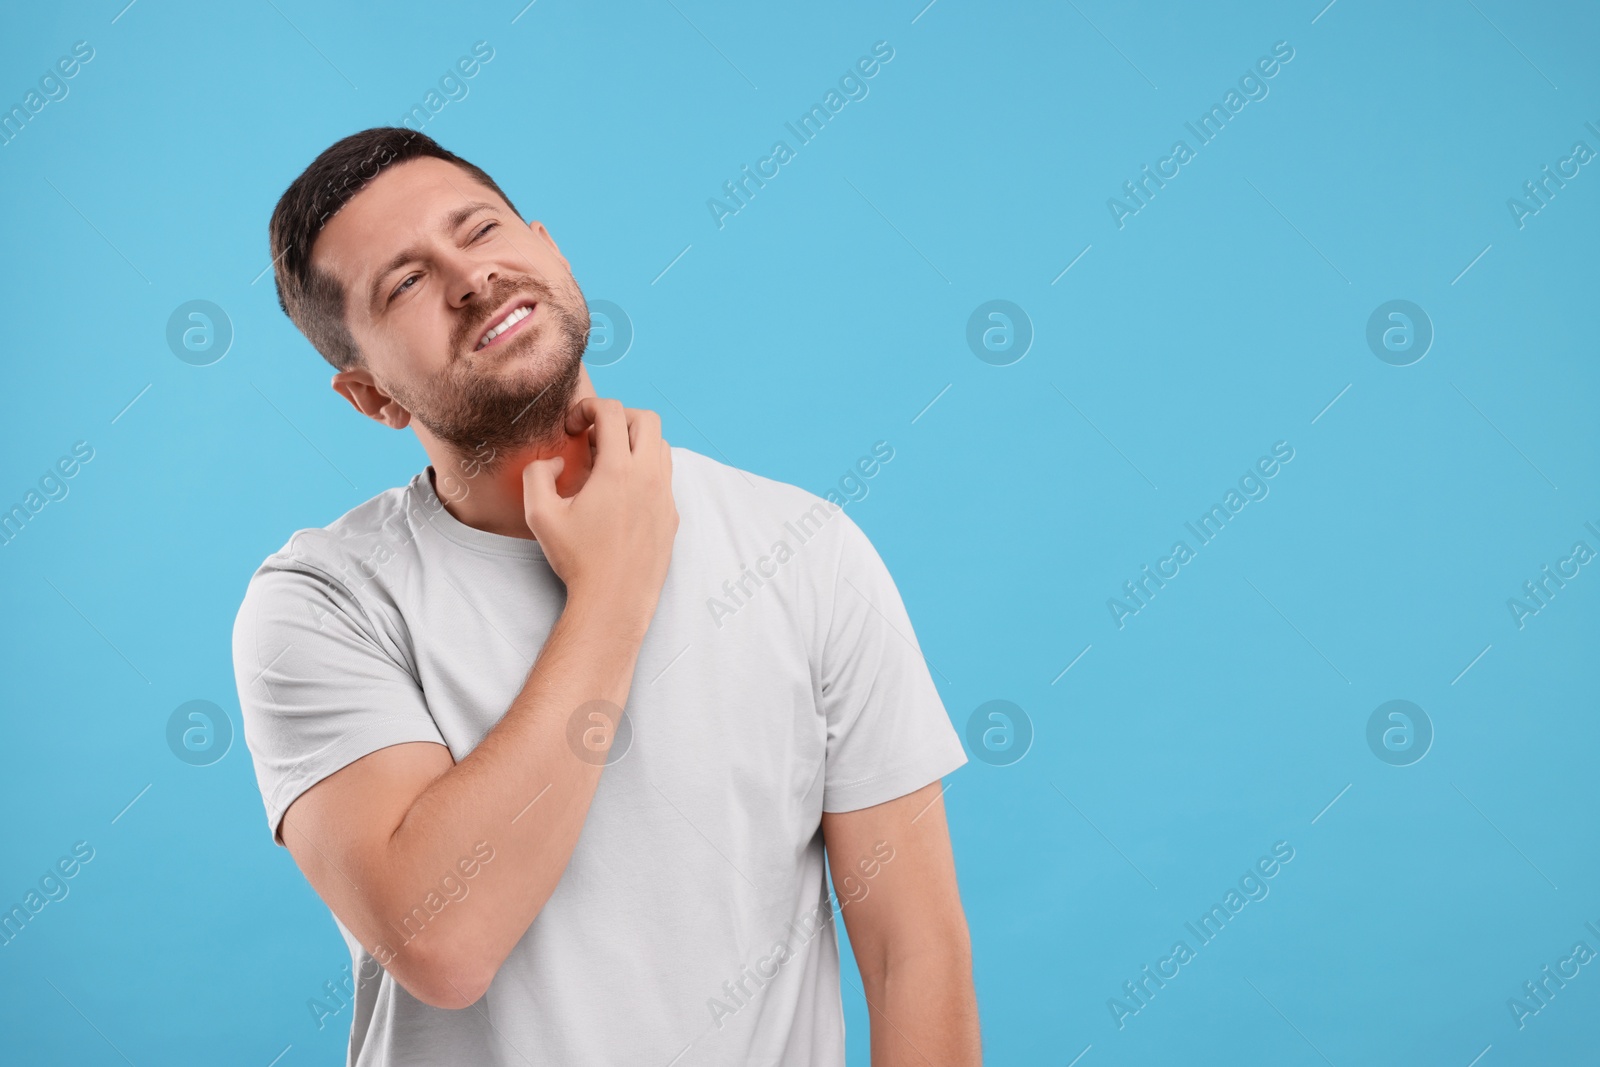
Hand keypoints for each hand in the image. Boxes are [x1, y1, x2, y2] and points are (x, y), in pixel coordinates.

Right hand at [521, 398, 677, 628]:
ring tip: (607, 464)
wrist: (614, 601)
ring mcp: (665, 495)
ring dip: (635, 442)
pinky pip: (664, 475)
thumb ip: (537, 475)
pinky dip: (645, 469)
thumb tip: (556, 461)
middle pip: (646, 419)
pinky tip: (622, 492)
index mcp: (618, 470)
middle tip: (594, 438)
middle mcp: (649, 477)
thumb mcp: (540, 516)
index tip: (573, 427)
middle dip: (618, 417)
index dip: (587, 407)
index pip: (612, 411)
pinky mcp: (671, 514)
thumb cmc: (577, 560)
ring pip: (660, 445)